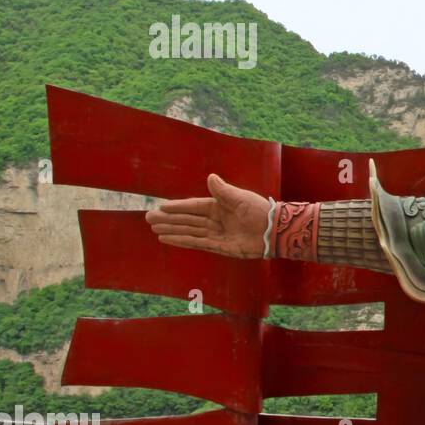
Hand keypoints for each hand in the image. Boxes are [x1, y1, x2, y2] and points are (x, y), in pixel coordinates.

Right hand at [145, 173, 270, 258]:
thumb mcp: (240, 198)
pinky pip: (197, 243)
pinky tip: (168, 239)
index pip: (194, 206)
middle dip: (169, 219)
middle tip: (149, 218)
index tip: (161, 206)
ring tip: (154, 228)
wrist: (275, 231)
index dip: (178, 207)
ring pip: (189, 231)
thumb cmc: (260, 211)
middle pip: (188, 219)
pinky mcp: (220, 247)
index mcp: (220, 206)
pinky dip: (182, 241)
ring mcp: (217, 234)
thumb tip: (210, 177)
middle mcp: (216, 220)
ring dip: (172, 230)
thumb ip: (223, 191)